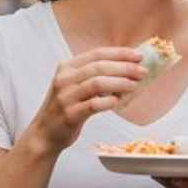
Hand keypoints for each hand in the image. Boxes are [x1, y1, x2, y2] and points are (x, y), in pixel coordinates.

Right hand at [23, 47, 143, 155]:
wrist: (45, 133)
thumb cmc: (66, 108)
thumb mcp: (74, 85)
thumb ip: (93, 76)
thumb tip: (127, 69)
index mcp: (67, 67)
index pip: (97, 54)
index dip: (119, 53)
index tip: (138, 55)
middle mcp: (64, 79)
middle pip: (99, 67)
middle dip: (124, 68)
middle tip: (142, 72)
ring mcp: (65, 97)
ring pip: (97, 83)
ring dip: (120, 83)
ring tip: (135, 85)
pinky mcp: (69, 114)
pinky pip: (93, 105)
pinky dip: (108, 102)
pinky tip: (118, 101)